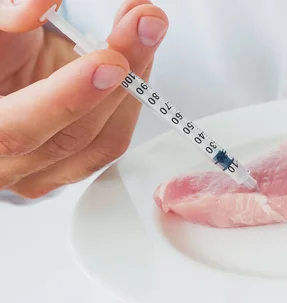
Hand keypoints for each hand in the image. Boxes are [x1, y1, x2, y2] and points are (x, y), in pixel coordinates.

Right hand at [0, 0, 167, 197]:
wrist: (3, 77)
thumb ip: (9, 16)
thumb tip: (42, 3)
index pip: (14, 131)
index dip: (64, 100)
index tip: (110, 62)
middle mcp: (6, 165)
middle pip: (73, 137)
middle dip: (119, 80)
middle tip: (144, 27)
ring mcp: (41, 174)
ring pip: (104, 142)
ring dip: (134, 83)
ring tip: (145, 31)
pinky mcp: (73, 168)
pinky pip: (114, 140)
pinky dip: (133, 98)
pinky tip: (139, 60)